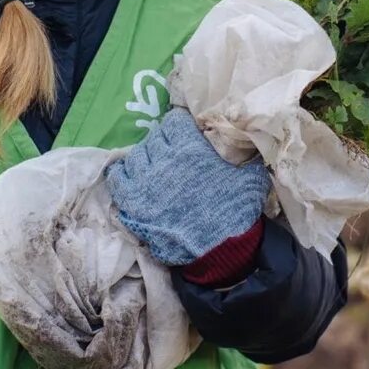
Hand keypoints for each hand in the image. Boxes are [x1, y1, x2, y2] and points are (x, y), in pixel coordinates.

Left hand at [106, 108, 270, 266]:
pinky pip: (118, 177)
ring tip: (156, 169)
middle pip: (154, 137)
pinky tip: (133, 177)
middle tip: (173, 155)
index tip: (185, 136)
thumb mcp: (250, 171)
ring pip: (136, 155)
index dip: (180, 127)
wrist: (220, 247)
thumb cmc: (236, 208)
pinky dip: (123, 173)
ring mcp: (145, 181)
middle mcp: (164, 159)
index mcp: (190, 147)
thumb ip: (242, 148)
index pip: (173, 121)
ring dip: (146, 158)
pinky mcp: (133, 202)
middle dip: (164, 143)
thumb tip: (238, 133)